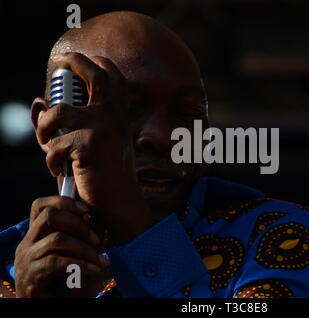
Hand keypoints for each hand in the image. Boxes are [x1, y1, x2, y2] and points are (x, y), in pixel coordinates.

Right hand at [14, 196, 108, 297]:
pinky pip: (56, 263)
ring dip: (86, 249)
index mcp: (35, 234)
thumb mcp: (70, 254)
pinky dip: (80, 265)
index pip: (41, 205)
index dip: (65, 202)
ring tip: (102, 261)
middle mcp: (27, 243)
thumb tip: (99, 223)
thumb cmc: (62, 280)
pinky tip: (95, 270)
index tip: (88, 211)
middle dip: (79, 224)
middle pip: (49, 216)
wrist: (43, 305)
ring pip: (57, 239)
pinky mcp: (31, 276)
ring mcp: (27, 259)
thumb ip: (78, 238)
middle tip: (98, 240)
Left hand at [31, 52, 153, 244]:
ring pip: (58, 112)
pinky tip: (58, 170)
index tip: (73, 61)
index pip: (112, 77)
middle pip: (96, 74)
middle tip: (60, 63)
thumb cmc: (103, 175)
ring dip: (44, 128)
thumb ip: (67, 124)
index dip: (94, 62)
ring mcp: (102, 129)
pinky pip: (54, 144)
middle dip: (75, 62)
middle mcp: (114, 117)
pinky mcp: (88, 147)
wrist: (119, 204)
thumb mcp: (89, 144)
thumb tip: (38, 102)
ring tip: (47, 142)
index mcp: (118, 116)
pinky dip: (50, 159)